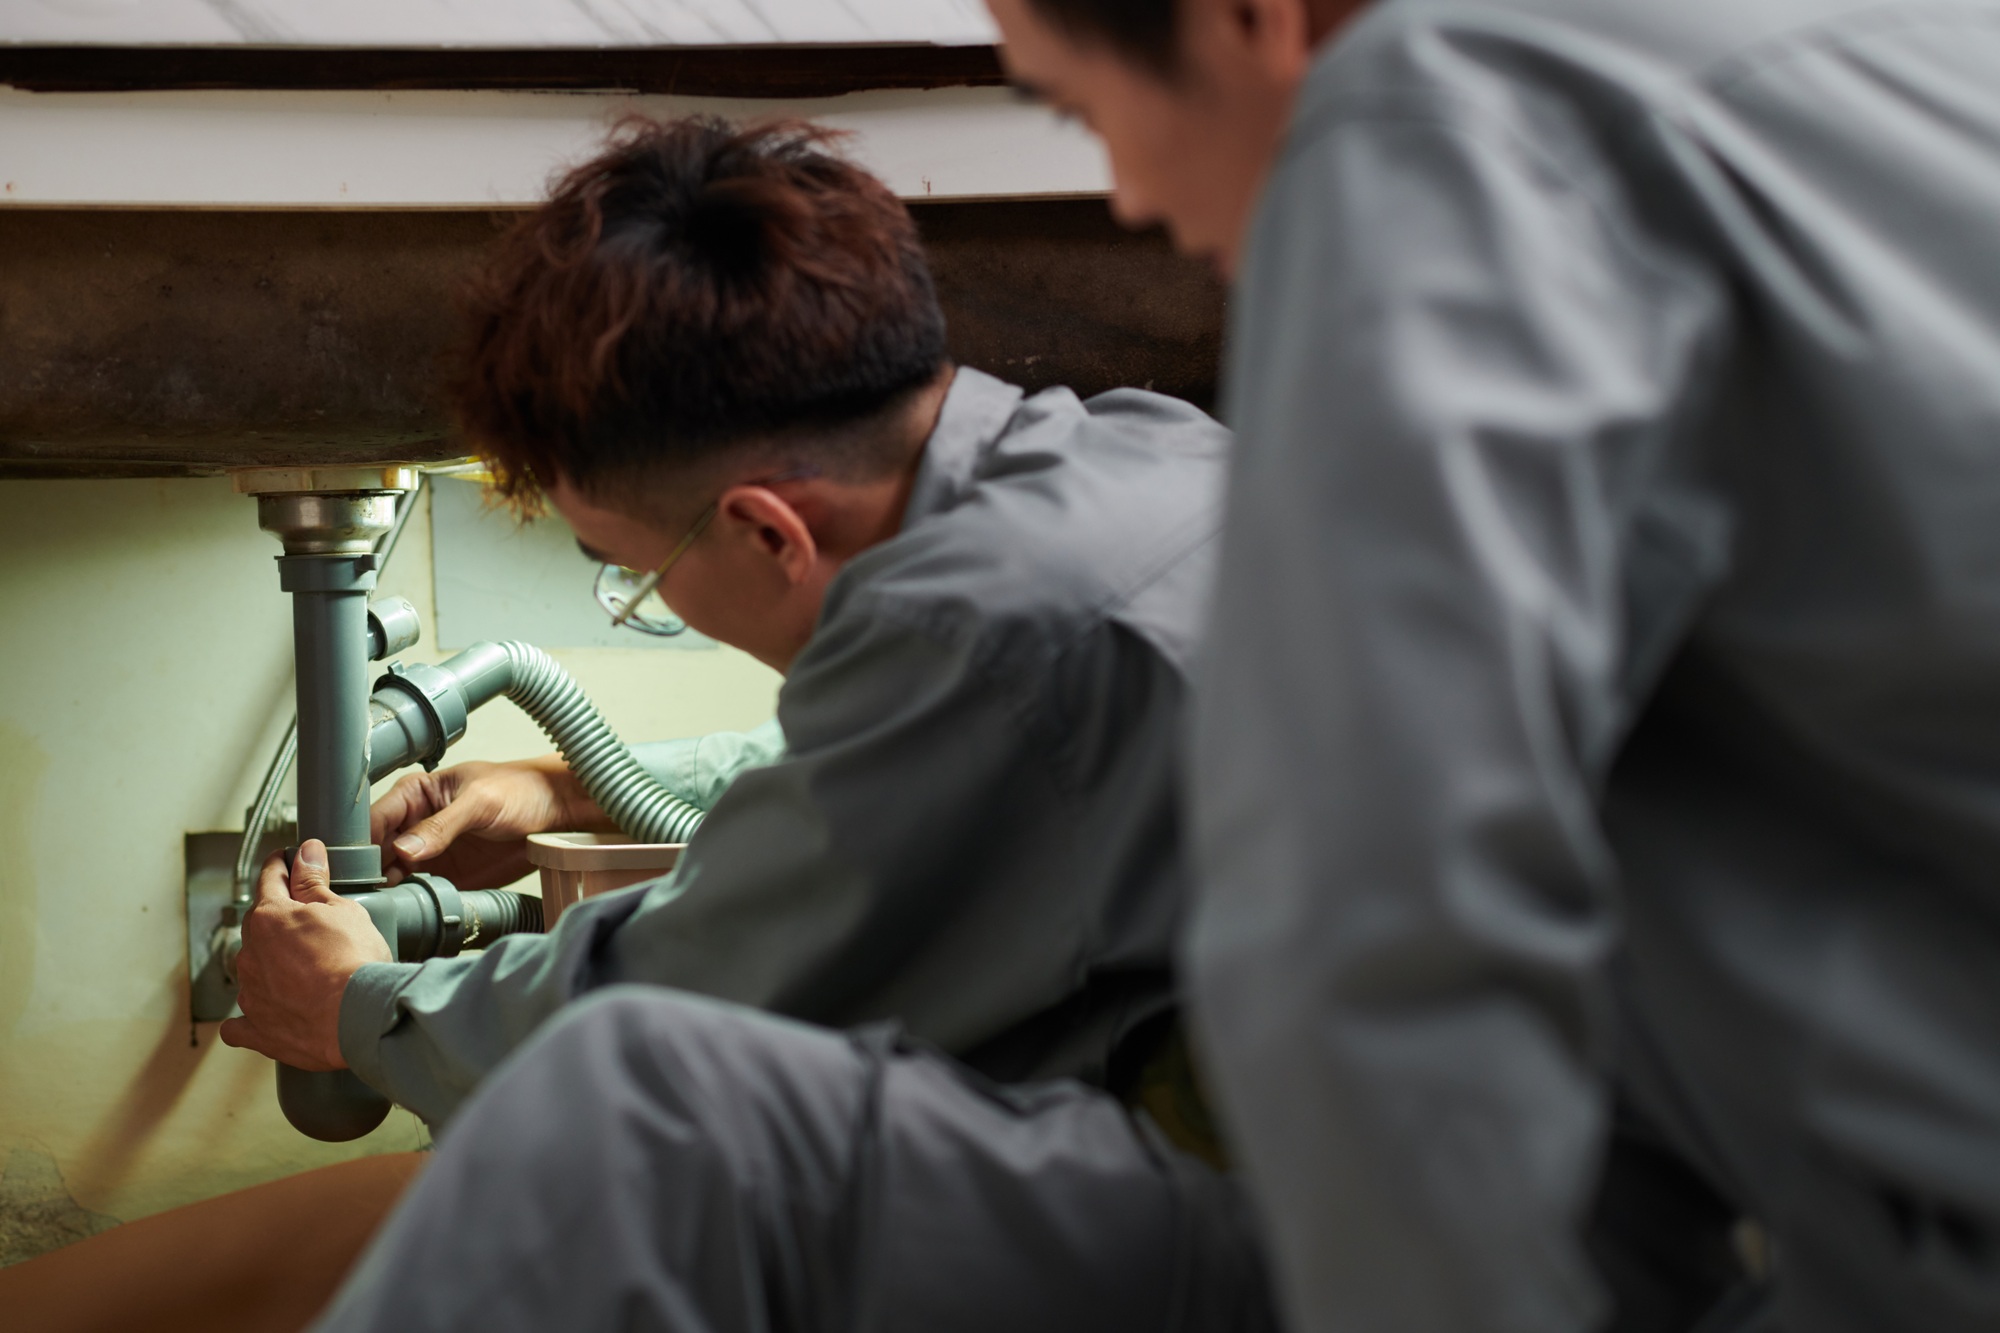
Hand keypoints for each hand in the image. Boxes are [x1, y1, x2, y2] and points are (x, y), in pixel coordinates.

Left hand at [220, 840, 391, 1069]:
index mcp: (269, 917)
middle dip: (279, 918)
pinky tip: (266, 1012)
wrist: (358, 1018)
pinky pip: (241, 1023)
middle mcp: (250, 953)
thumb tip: (306, 853)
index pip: (270, 879)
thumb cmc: (353, 962)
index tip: (287, 860)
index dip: (281, 865)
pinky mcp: (257, 1029)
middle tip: (310, 919)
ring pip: (252, 969)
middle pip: (260, 925)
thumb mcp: (342, 909)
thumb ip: (315, 882)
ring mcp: (251, 993)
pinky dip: (251, 1016)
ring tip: (304, 970)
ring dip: (270, 964)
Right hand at [370, 758, 606, 889]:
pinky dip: (409, 901)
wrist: (558, 812)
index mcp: (416, 794)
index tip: (356, 869)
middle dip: (369, 872)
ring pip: (392, 875)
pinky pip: (418, 891)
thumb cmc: (521, 790)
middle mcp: (415, 823)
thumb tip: (404, 849)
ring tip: (382, 905)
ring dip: (387, 890)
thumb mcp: (480, 802)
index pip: (374, 819)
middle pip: (376, 851)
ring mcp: (429, 852)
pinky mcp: (447, 875)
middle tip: (365, 895)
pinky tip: (405, 910)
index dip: (361, 843)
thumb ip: (442, 825)